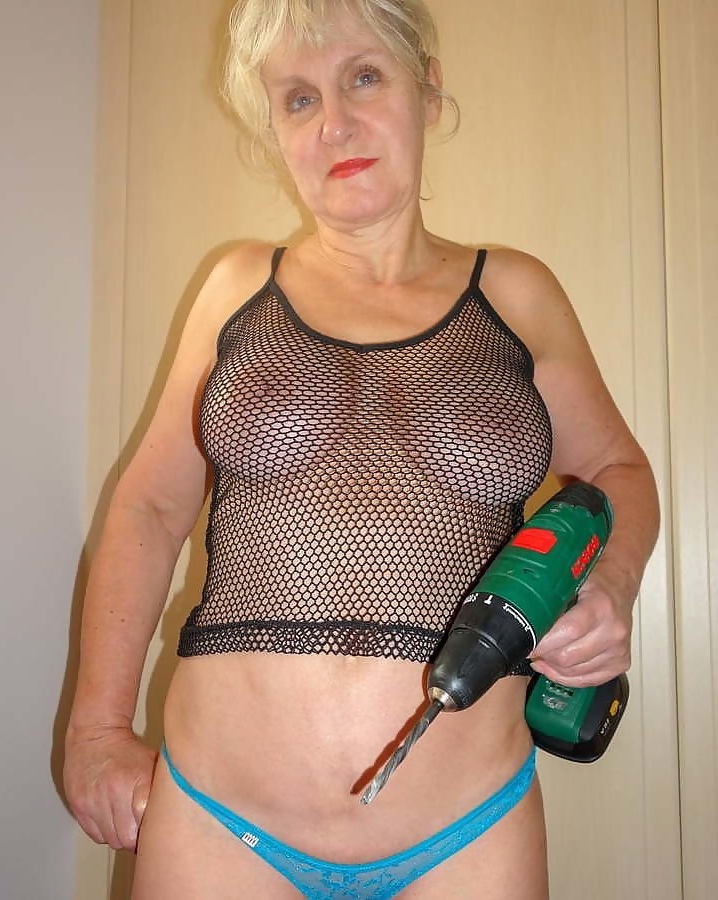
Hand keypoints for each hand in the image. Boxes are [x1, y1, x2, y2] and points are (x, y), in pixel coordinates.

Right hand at [64, 723, 156, 850]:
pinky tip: (112, 819)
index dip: (153, 831)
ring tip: (127, 823)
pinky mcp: (78, 807)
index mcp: (137, 781)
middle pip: (128, 838)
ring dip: (121, 836)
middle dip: (137, 838)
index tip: (157, 829)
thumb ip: (160, 790)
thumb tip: (172, 817)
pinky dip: (105, 832)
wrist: (95, 734)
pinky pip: (96, 835)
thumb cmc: (128, 750)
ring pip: (112, 840)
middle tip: (142, 830)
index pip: (147, 825)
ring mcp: (93, 802)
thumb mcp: (152, 763)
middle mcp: (114, 793)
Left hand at [529, 564, 632, 686]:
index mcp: (601, 606)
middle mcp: (614, 631)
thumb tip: (523, 618)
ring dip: (552, 667)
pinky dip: (566, 677)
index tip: (525, 643)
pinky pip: (587, 681)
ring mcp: (619, 650)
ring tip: (542, 655)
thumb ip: (551, 599)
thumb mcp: (571, 580)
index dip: (542, 642)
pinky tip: (553, 667)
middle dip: (544, 655)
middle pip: (568, 657)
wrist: (619, 586)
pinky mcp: (620, 664)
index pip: (568, 631)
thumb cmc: (594, 582)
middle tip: (532, 647)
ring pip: (574, 672)